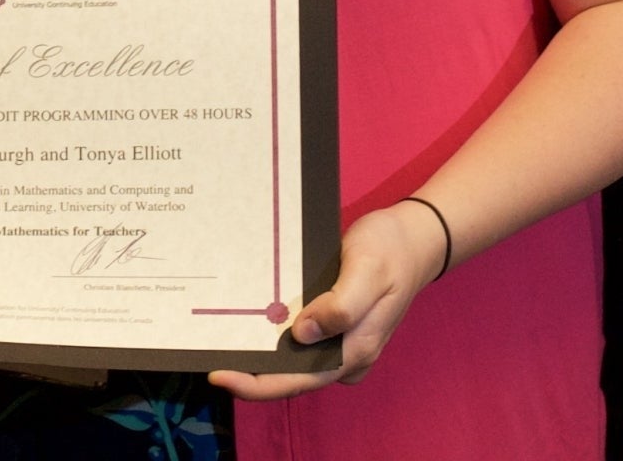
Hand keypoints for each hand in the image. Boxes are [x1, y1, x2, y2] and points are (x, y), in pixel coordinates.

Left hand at [208, 199, 443, 399]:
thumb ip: (341, 305)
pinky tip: (249, 322)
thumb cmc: (389, 250)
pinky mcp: (336, 329)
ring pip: (294, 362)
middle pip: (291, 376)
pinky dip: (275, 337)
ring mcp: (342, 344)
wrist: (414, 239)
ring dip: (261, 355)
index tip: (219, 375)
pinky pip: (301, 343)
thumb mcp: (367, 270)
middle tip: (207, 354)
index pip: (300, 380)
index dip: (258, 384)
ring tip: (220, 341)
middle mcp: (347, 356)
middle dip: (250, 372)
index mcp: (355, 349)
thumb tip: (302, 334)